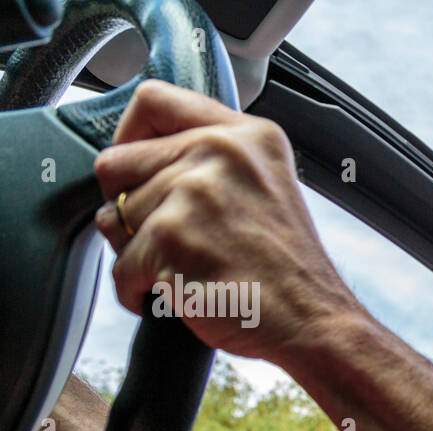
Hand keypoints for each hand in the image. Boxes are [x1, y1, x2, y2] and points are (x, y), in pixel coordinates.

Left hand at [92, 79, 361, 363]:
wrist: (313, 321)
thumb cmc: (290, 272)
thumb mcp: (267, 187)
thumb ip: (213, 163)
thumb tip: (140, 166)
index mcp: (246, 136)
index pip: (154, 101)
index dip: (129, 135)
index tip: (135, 165)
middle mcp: (219, 153)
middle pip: (117, 163)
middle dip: (128, 206)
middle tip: (164, 237)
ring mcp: (193, 193)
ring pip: (115, 219)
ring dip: (136, 255)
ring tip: (183, 271)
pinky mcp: (172, 237)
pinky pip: (120, 267)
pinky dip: (137, 292)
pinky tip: (176, 296)